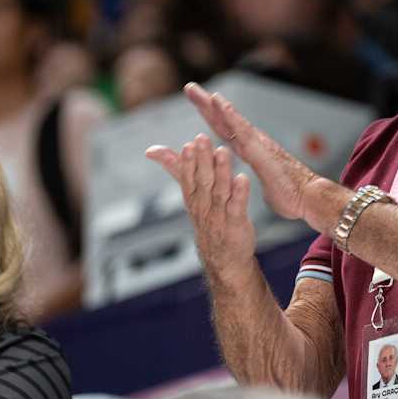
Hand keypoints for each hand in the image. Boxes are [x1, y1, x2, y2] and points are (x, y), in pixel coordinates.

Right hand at [146, 134, 256, 271]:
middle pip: (202, 180)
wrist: (223, 259)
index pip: (188, 177)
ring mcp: (219, 216)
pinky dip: (240, 193)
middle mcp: (203, 206)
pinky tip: (243, 178)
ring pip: (219, 191)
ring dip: (221, 171)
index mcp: (193, 198)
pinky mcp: (235, 224)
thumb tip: (153, 150)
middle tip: (202, 139)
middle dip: (202, 160)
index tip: (189, 144)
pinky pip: (237, 207)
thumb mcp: (192, 195)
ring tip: (223, 152)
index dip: (188, 162)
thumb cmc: (208, 219)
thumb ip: (178, 170)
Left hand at [151, 82, 320, 222]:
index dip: (211, 116)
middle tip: (189, 87)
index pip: (226, 131)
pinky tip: (220, 104)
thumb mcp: (266, 185)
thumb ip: (258, 176)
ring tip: (201, 91)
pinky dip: (230, 115)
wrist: (310, 199)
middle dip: (207, 104)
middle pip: (225, 121)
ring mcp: (259, 145)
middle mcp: (255, 143)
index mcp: (252, 151)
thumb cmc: (290, 195)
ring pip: (233, 121)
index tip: (196, 103)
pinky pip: (243, 130)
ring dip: (216, 106)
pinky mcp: (262, 152)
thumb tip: (254, 181)